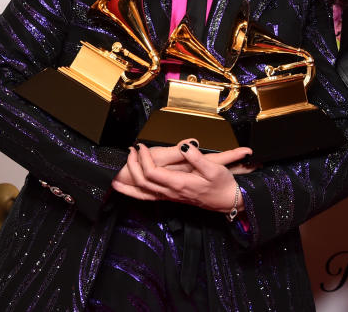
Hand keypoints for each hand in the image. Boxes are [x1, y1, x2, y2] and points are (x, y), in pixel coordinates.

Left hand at [112, 140, 251, 213]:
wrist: (228, 201)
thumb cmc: (222, 185)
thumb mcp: (214, 168)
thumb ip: (197, 158)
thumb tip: (184, 146)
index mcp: (180, 184)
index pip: (152, 173)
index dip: (143, 159)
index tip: (141, 146)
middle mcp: (172, 192)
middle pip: (143, 182)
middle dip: (133, 166)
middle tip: (132, 150)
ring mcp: (171, 196)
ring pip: (143, 192)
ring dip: (129, 181)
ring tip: (119, 171)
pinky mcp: (172, 197)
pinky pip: (149, 197)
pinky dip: (135, 193)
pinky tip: (129, 189)